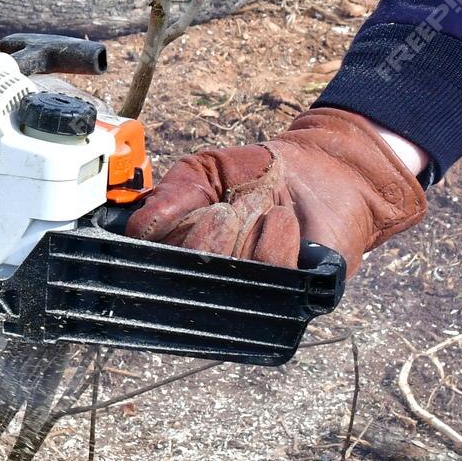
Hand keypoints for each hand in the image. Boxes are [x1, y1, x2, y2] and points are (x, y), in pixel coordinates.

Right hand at [123, 108, 426, 273]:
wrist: (324, 167)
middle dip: (202, 242)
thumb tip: (137, 229)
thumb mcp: (203, 172)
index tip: (174, 224)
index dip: (161, 257)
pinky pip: (274, 277)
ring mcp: (260, 293)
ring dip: (237, 239)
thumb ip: (169, 196)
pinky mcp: (299, 292)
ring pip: (230, 282)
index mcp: (193, 260)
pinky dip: (273, 241)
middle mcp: (223, 285)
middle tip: (221, 211)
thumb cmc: (261, 173)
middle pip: (192, 284)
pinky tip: (280, 219)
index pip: (161, 279)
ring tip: (251, 211)